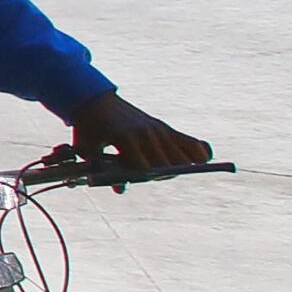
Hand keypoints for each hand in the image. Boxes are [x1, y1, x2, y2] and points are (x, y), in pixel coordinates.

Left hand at [70, 92, 207, 169]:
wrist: (93, 101)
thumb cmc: (88, 129)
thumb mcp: (89, 150)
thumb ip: (103, 171)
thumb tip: (121, 190)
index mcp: (126, 138)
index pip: (146, 166)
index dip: (148, 177)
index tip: (147, 179)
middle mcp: (146, 134)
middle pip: (167, 163)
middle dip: (163, 174)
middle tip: (156, 175)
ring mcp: (157, 130)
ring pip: (181, 154)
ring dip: (182, 166)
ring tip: (177, 170)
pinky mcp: (164, 128)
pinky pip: (188, 142)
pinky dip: (198, 151)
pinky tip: (203, 161)